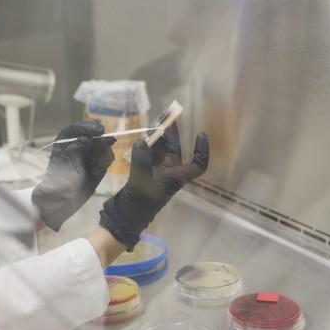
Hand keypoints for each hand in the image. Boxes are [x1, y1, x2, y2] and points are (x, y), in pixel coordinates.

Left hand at [32, 120, 114, 230]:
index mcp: (65, 142)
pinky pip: (106, 158)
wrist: (59, 202)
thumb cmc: (58, 181)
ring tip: (99, 162)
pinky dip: (105, 160)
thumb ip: (78, 148)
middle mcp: (77, 146)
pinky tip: (100, 168)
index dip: (89, 127)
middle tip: (109, 141)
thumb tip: (89, 138)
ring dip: (104, 151)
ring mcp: (88, 156)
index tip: (99, 130)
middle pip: (93, 135)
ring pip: (102, 146)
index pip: (77, 128)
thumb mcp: (67, 162)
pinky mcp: (97, 166)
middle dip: (100, 139)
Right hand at [99, 131, 208, 249]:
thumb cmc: (141, 200)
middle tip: (167, 115)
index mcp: (177, 177)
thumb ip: (142, 157)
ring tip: (153, 122)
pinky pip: (151, 154)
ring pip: (162, 149)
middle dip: (171, 133)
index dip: (202, 150)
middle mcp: (170, 172)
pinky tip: (142, 136)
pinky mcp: (147, 172)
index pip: (198, 164)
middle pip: (175, 149)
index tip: (200, 134)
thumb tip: (142, 140)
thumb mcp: (141, 178)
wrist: (128, 214)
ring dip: (157, 136)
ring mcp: (158, 172)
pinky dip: (148, 144)